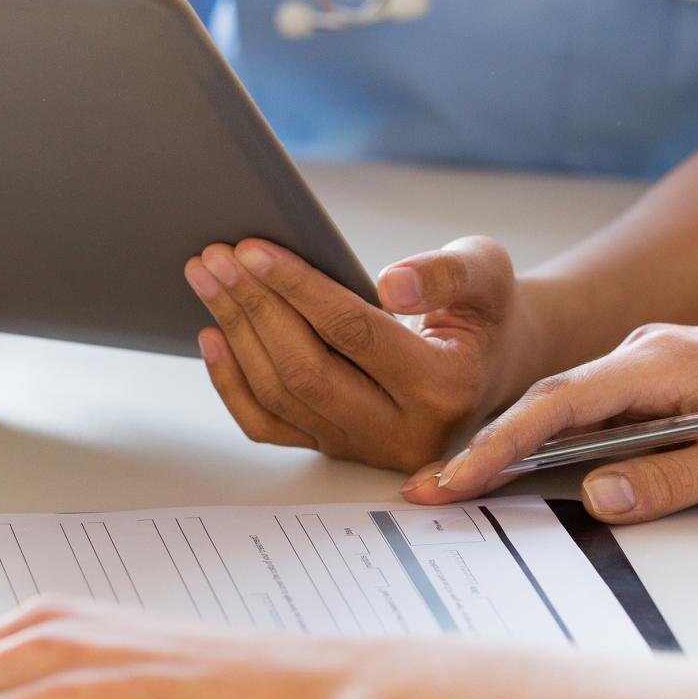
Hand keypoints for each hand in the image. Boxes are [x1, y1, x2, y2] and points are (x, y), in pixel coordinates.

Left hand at [184, 235, 533, 471]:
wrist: (489, 362)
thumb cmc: (483, 310)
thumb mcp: (485, 274)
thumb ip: (445, 274)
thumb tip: (391, 284)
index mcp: (445, 386)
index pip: (354, 333)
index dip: (298, 289)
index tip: (252, 249)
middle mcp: (404, 430)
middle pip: (306, 369)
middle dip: (254, 308)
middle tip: (216, 257)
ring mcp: (365, 448)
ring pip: (281, 395)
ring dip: (236, 333)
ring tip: (208, 279)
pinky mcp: (336, 449)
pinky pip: (269, 426)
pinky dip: (232, 383)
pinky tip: (213, 335)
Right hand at [402, 321, 697, 522]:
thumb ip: (673, 477)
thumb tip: (598, 496)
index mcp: (663, 360)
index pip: (559, 404)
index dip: (500, 446)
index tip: (455, 479)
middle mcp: (651, 348)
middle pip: (551, 400)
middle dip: (491, 449)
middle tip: (433, 491)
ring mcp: (660, 358)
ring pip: (574, 403)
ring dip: (523, 444)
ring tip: (466, 484)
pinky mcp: (674, 374)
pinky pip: (603, 405)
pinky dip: (563, 435)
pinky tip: (539, 465)